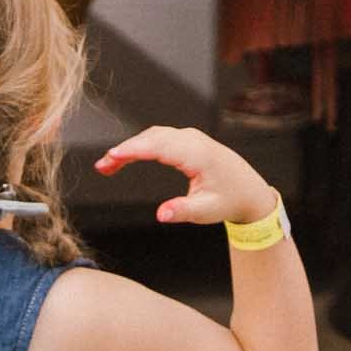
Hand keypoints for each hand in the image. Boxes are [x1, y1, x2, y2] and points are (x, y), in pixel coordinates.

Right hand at [95, 126, 279, 228]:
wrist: (248, 190)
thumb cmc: (229, 201)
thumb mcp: (206, 211)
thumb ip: (183, 211)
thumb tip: (160, 215)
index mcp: (199, 155)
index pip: (160, 147)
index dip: (134, 150)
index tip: (112, 156)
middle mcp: (194, 141)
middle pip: (152, 138)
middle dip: (125, 150)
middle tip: (102, 167)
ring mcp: (190, 137)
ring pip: (154, 136)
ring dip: (131, 147)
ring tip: (108, 165)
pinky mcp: (187, 140)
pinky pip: (159, 137)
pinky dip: (141, 145)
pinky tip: (125, 157)